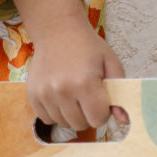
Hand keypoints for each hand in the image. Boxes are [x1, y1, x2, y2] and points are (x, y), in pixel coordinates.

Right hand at [5, 0, 126, 131]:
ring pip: (63, 124)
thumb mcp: (111, 63)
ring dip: (70, 114)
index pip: (98, 120)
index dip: (102, 111)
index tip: (100, 99)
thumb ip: (120, 92)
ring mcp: (45, 94)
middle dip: (87, 114)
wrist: (57, 31)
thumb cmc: (87, 47)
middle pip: (80, 125)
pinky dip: (55, 112)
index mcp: (85, 83)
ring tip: (72, 94)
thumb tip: (123, 120)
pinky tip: (59, 96)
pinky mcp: (33, 95)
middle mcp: (63, 90)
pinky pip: (47, 119)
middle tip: (86, 96)